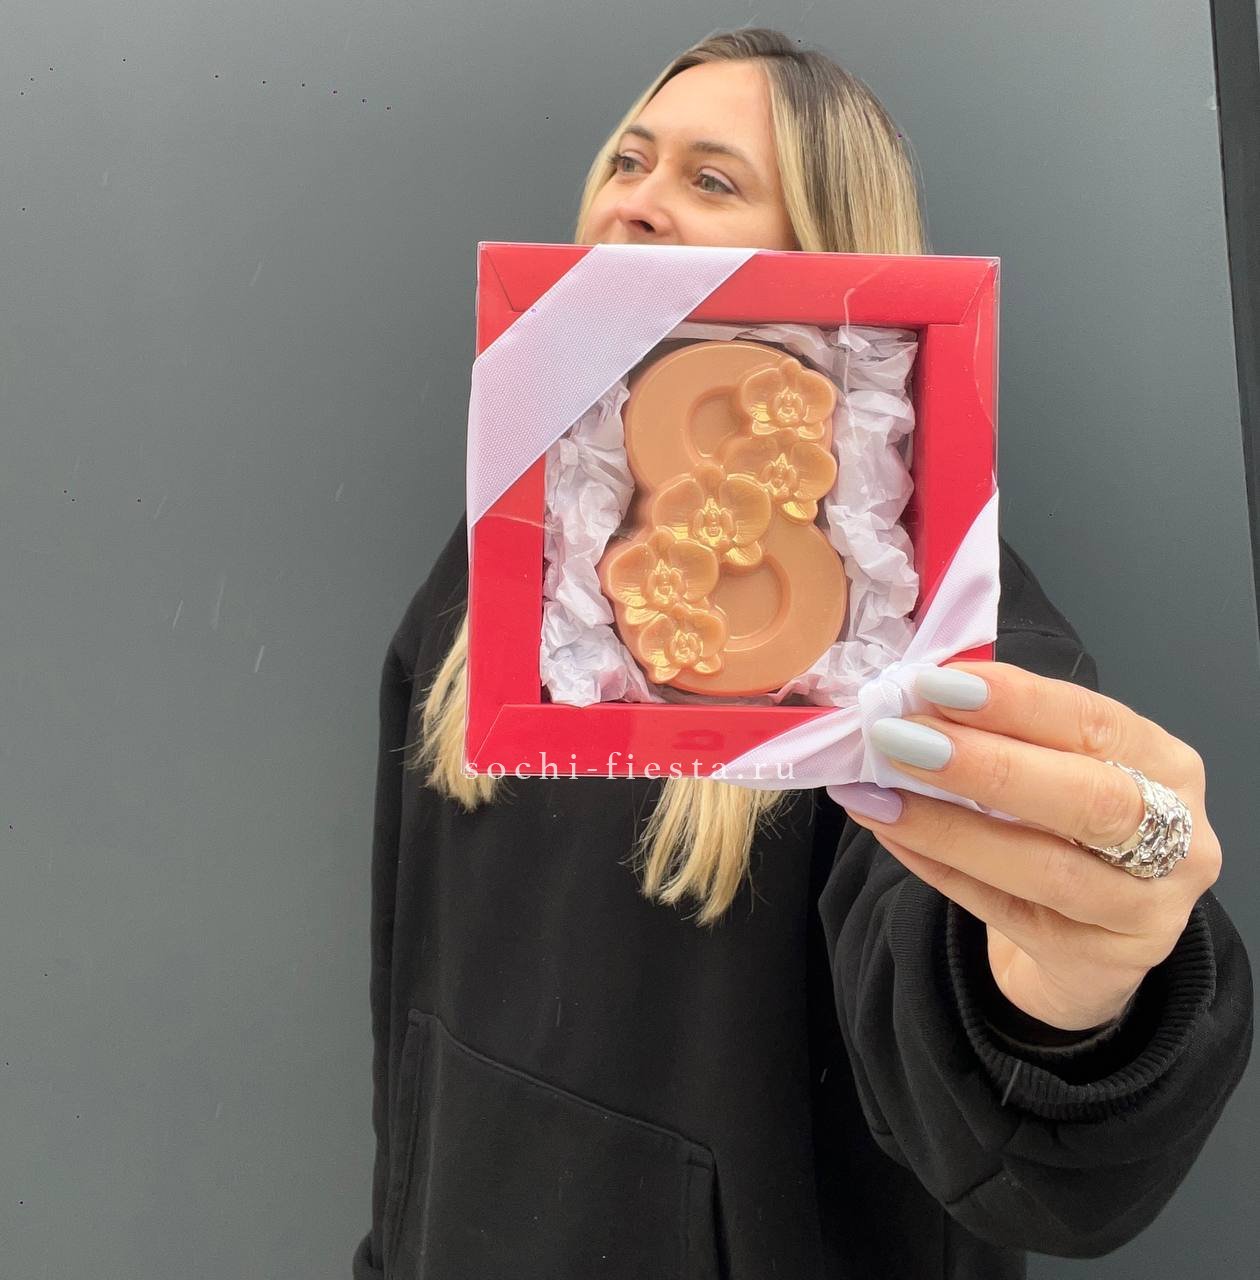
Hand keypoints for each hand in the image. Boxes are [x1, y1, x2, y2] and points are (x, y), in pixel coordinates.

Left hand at [841, 661, 1221, 1031]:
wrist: (1085, 945)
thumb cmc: (1068, 833)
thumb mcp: (1056, 769)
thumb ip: (1005, 733)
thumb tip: (916, 695)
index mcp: (1165, 764)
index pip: (1095, 722)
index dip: (1016, 701)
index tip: (937, 682)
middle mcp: (1178, 837)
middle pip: (1090, 799)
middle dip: (988, 764)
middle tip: (902, 738)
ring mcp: (1144, 909)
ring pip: (1046, 868)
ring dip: (949, 825)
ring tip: (878, 795)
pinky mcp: (1098, 964)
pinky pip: (1003, 912)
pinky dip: (939, 867)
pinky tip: (889, 832)